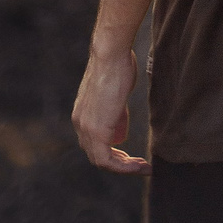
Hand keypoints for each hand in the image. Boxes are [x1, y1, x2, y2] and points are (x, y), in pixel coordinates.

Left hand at [71, 43, 146, 173]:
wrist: (111, 55)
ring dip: (123, 167)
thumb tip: (120, 112)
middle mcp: (79, 124)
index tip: (132, 156)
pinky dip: (124, 167)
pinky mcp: (96, 131)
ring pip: (101, 161)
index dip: (114, 153)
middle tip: (140, 164)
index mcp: (82, 115)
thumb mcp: (116, 91)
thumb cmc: (117, 65)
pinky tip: (140, 165)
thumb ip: (115, 106)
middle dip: (120, 163)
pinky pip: (107, 161)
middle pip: (96, 155)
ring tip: (143, 167)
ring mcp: (85, 128)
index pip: (94, 143)